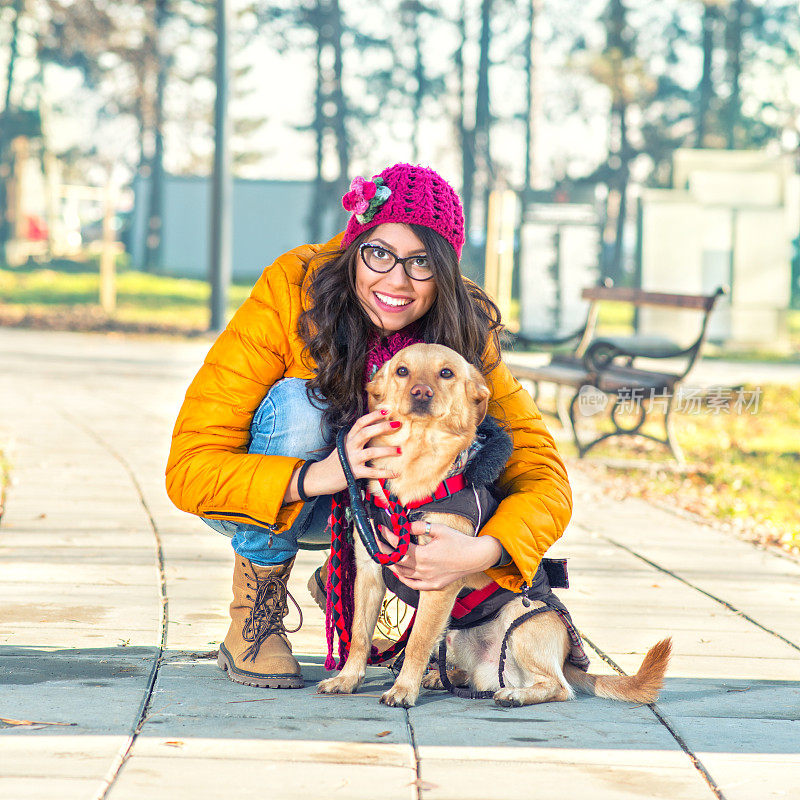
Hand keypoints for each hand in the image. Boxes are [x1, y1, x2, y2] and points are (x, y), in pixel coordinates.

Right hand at [287, 409, 400, 500]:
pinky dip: (384, 473)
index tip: (387, 410)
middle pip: (365, 433)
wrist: (320, 477)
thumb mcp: (345, 446)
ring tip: (400, 450)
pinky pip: (371, 473)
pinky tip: (395, 473)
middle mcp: (350, 446)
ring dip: (386, 451)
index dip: (373, 415)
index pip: (360, 423)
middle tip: (397, 424)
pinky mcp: (353, 473)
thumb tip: (377, 431)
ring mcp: (351, 459)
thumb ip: (357, 439)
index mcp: (349, 438)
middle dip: (381, 427)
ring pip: (370, 452)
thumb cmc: (337, 461)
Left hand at [378, 522, 502, 590]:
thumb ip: (419, 527)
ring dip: (392, 565)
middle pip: (397, 562)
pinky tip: (399, 573)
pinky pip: (413, 585)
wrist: (475, 557)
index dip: (388, 537)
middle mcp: (423, 569)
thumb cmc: (458, 541)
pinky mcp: (433, 585)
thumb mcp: (438, 529)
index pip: (399, 547)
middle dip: (385, 551)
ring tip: (386, 556)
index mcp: (423, 555)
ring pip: (403, 574)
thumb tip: (404, 526)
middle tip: (378, 543)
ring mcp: (428, 579)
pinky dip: (404, 579)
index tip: (382, 529)